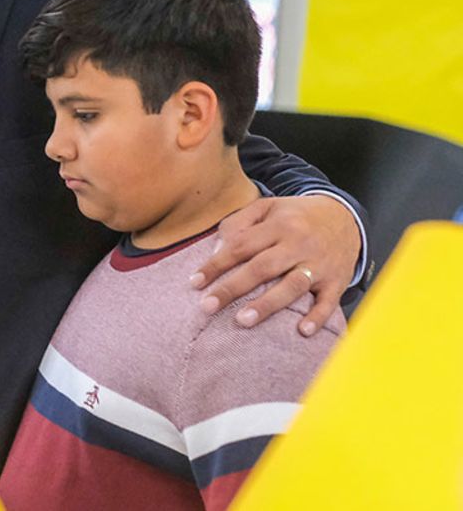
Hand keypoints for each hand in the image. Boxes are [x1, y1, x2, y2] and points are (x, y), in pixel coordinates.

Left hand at [189, 195, 359, 335]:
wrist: (345, 216)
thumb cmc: (295, 216)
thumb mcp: (266, 207)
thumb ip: (239, 223)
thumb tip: (217, 250)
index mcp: (278, 225)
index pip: (241, 245)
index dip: (216, 264)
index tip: (194, 282)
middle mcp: (299, 244)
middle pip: (262, 267)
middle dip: (232, 288)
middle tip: (207, 307)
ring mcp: (319, 264)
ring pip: (292, 285)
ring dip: (267, 305)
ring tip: (242, 320)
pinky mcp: (337, 280)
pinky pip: (328, 301)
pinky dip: (317, 317)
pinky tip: (301, 330)